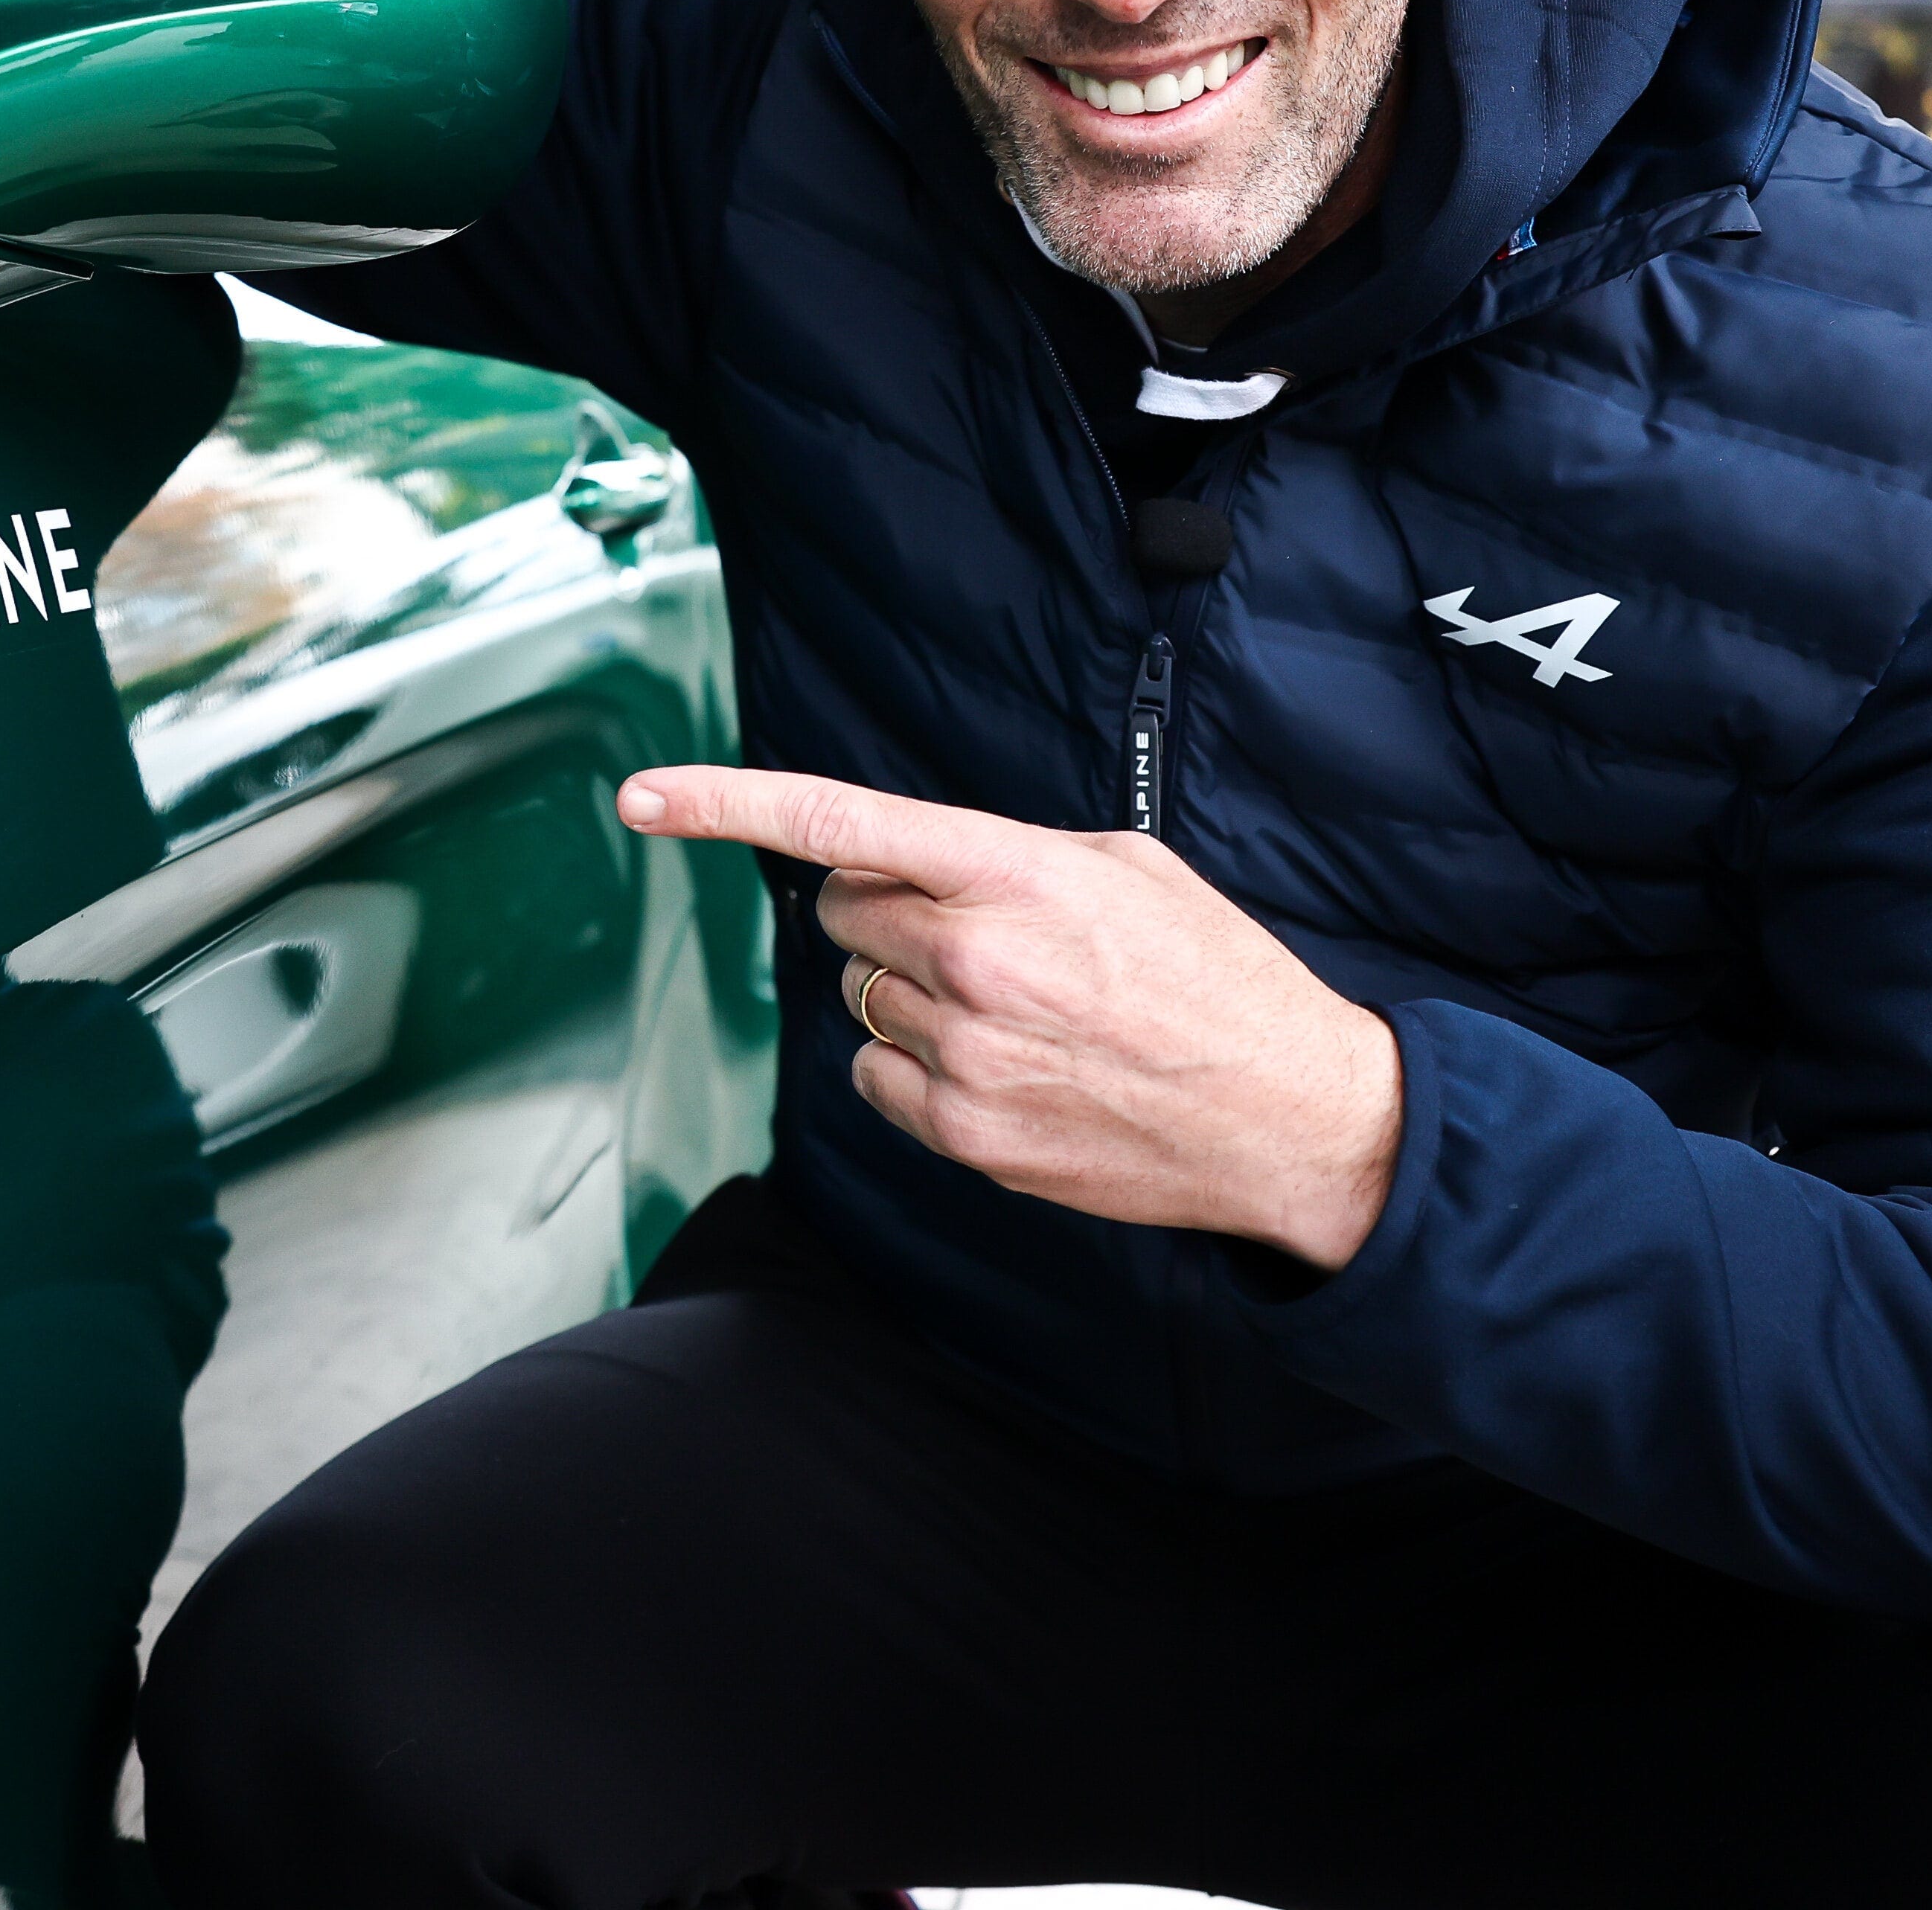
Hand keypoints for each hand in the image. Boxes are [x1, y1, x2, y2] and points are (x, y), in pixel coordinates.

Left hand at [617, 766, 1403, 1268]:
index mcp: (1012, 875)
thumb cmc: (1213, 979)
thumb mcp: (1123, 870)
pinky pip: (877, 1079)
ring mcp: (966, 1054)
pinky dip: (914, 1066)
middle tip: (973, 933)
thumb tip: (904, 859)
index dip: (724, 803)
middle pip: (841, 914)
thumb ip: (999, 853)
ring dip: (913, 996)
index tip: (641, 796)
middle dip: (883, 912)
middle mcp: (974, 960)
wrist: (1290, 1116)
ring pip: (863, 1000)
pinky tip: (1001, 1065)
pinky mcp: (968, 1134)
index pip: (837, 823)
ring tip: (1019, 1011)